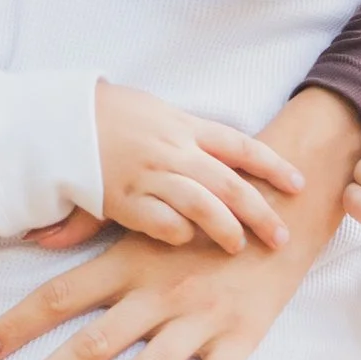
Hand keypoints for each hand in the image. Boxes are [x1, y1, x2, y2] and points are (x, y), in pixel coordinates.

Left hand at [0, 87, 360, 359]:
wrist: (284, 207)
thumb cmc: (205, 213)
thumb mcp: (148, 213)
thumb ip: (92, 224)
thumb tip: (36, 238)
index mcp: (129, 262)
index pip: (58, 297)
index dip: (15, 325)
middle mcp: (157, 293)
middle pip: (90, 345)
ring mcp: (198, 320)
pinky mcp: (238, 340)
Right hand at [94, 82, 304, 254]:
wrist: (60, 119)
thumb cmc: (108, 113)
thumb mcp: (155, 112)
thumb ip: (188, 135)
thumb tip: (223, 157)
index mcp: (185, 126)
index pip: (242, 146)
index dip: (274, 166)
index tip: (299, 184)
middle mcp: (173, 151)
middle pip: (230, 184)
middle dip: (261, 212)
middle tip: (281, 236)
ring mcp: (149, 176)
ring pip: (202, 206)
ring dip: (226, 228)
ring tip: (239, 247)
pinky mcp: (124, 200)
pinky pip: (161, 222)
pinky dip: (178, 234)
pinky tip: (187, 242)